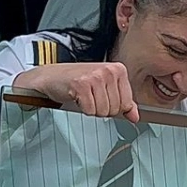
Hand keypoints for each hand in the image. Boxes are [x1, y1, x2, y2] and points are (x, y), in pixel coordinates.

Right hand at [15, 62, 139, 121]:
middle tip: (91, 98)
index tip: (103, 98)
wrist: (51, 77)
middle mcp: (109, 70)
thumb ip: (123, 102)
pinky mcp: (82, 85)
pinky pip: (91, 110)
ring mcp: (95, 76)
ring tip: (85, 97)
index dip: (114, 107)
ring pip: (104, 111)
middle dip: (103, 109)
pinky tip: (78, 97)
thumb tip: (135, 116)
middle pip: (116, 109)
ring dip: (93, 109)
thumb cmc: (78, 81)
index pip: (127, 103)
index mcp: (118, 69)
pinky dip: (83, 109)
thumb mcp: (105, 88)